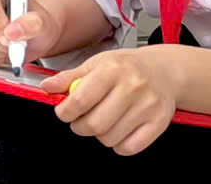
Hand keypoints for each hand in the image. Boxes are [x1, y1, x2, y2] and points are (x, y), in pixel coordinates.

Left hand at [43, 47, 183, 155]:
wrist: (163, 71)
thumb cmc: (126, 67)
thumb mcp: (96, 64)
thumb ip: (69, 77)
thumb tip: (47, 88)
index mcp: (112, 70)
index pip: (81, 99)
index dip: (65, 112)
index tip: (63, 113)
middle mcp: (132, 87)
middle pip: (94, 124)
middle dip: (80, 127)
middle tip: (80, 121)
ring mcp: (147, 107)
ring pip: (110, 138)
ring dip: (99, 135)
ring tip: (102, 121)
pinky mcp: (159, 123)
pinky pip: (130, 148)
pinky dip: (118, 145)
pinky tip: (118, 130)